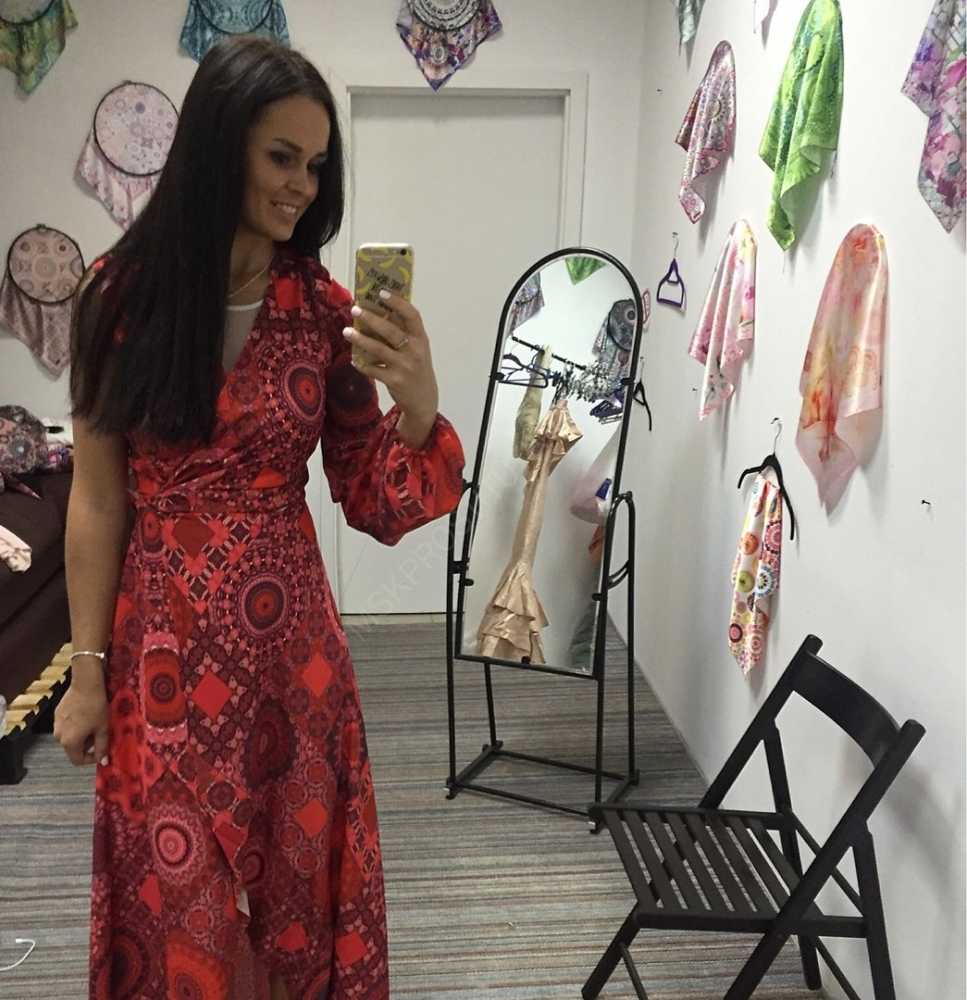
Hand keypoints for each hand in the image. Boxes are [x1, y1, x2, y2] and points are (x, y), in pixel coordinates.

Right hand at [53, 669, 109, 766]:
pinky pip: (66, 726)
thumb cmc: (96, 707)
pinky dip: (75, 726)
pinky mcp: (56, 715)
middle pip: (73, 748)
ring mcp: (56, 725)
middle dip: (87, 745)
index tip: (101, 751)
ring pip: (69, 737)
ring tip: (93, 724)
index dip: (90, 759)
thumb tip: (104, 762)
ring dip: (81, 735)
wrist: (85, 685)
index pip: (77, 760)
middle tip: (99, 734)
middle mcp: (59, 736)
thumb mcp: (102, 728)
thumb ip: (102, 747)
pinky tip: (85, 715)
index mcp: (70, 742)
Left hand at [343, 293, 438, 444]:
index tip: (381, 292)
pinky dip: (361, 364)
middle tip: (355, 309)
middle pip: (391, 331)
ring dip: (360, 339)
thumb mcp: (417, 349)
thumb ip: (404, 333)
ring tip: (347, 331)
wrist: (424, 400)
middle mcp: (415, 351)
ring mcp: (405, 367)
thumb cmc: (417, 368)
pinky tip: (354, 360)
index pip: (412, 315)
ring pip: (378, 349)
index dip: (397, 302)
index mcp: (421, 339)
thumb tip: (380, 311)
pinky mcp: (394, 381)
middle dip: (371, 319)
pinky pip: (373, 370)